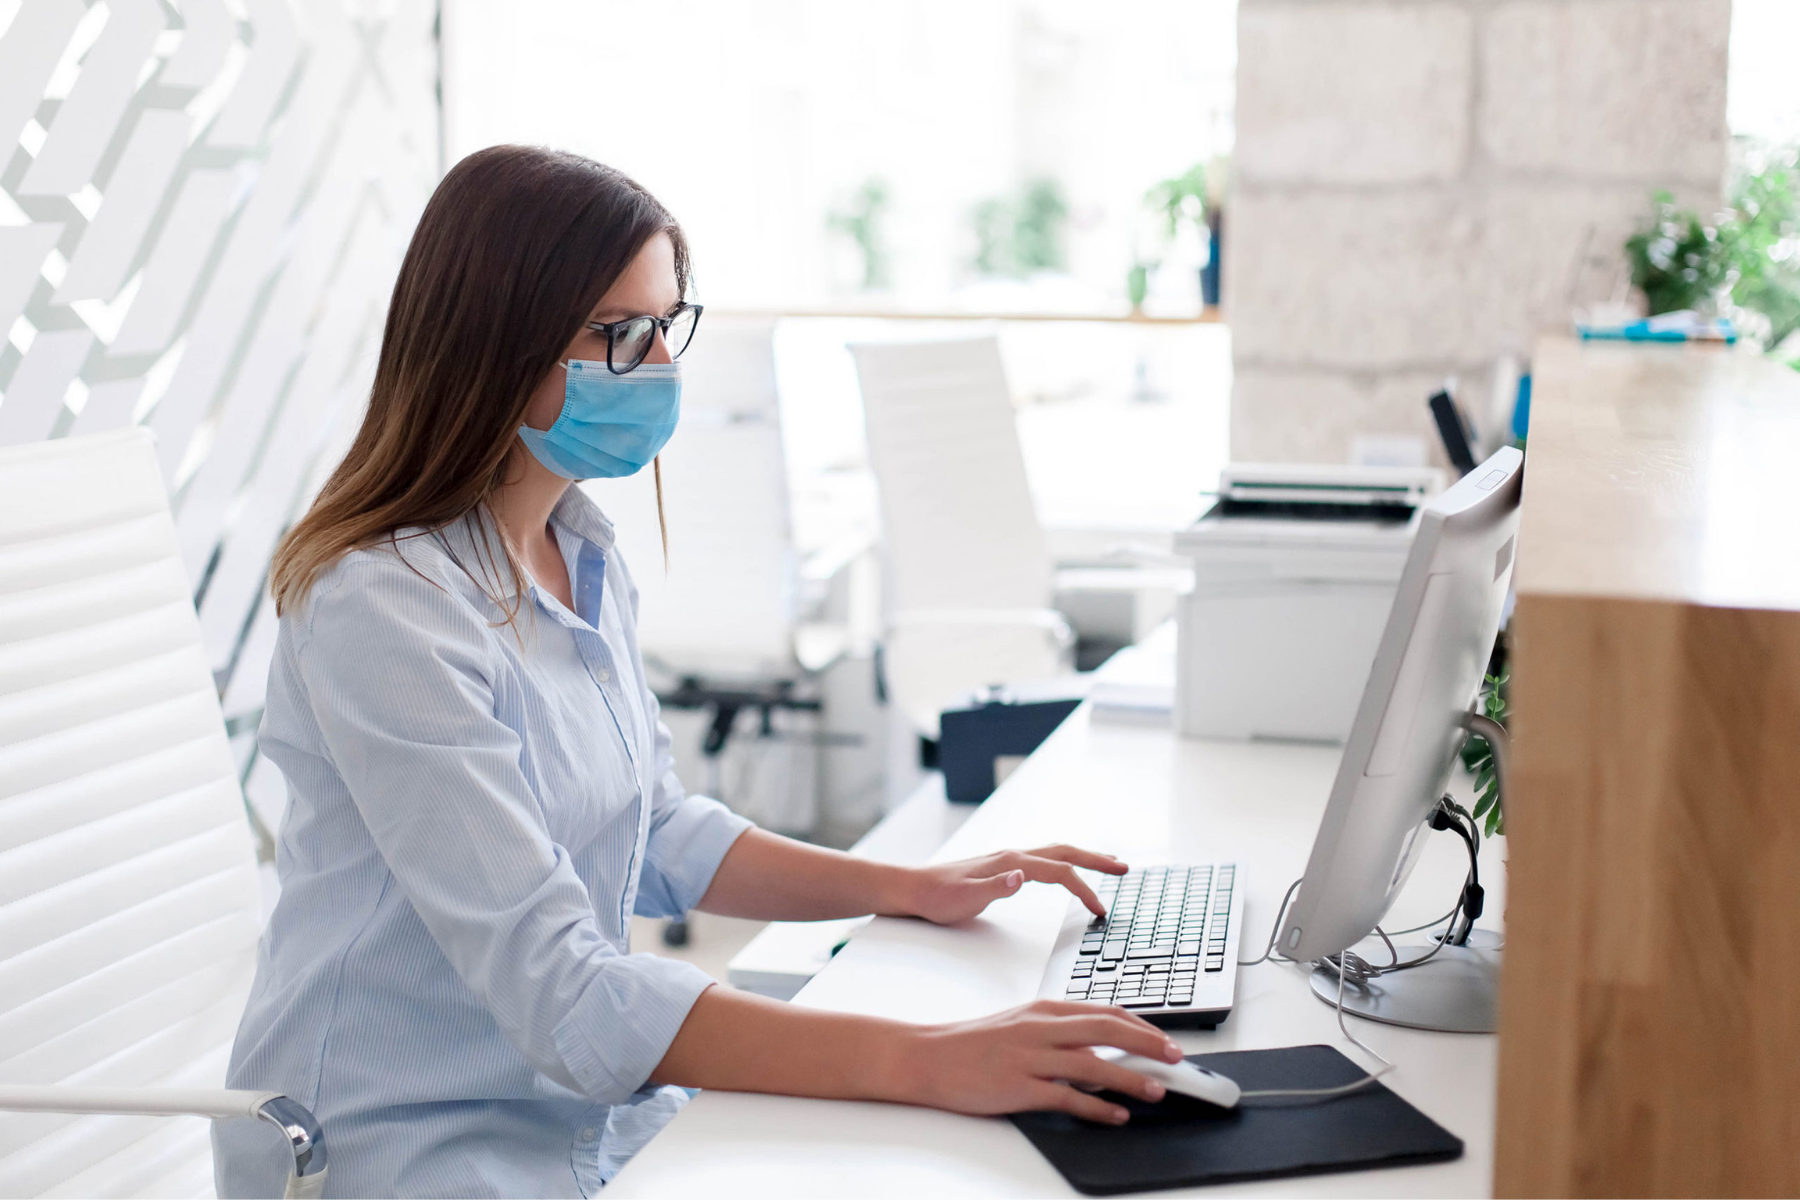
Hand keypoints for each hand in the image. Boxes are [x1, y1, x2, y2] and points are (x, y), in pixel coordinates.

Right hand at [892, 1000, 1182, 1123]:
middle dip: (1148, 1044)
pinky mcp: (1019, 1087)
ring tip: (1158, 1090)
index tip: (1166, 1040)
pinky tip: (1117, 1115)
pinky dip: (1098, 1107)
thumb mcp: (1022, 1024)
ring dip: (1131, 1078)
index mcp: (1044, 1009)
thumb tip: (1100, 1050)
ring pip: (1093, 1064)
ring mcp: (1030, 1057)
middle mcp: (1041, 1028)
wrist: (929, 1056)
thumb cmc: (974, 1042)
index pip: (1105, 1012)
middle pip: (1107, 1030)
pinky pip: (1067, 1097)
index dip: (1142, 1026)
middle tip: (1177, 1058)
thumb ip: (1060, 1033)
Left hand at [897, 844, 1126, 925]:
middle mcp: (1013, 855)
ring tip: (1107, 863)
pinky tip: (1066, 870)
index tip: (1101, 910)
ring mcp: (1008, 859)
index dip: (1084, 889)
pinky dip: (1064, 862)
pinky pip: (1044, 859)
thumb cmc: (937, 897)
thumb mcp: (964, 898)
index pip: (1060, 872)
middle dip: (1097, 859)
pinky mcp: (1003, 867)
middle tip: (1124, 868)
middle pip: (1066, 851)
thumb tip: (1022, 877)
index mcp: (1010, 862)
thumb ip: (994, 887)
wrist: (913, 889)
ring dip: (1084, 856)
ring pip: (1056, 852)